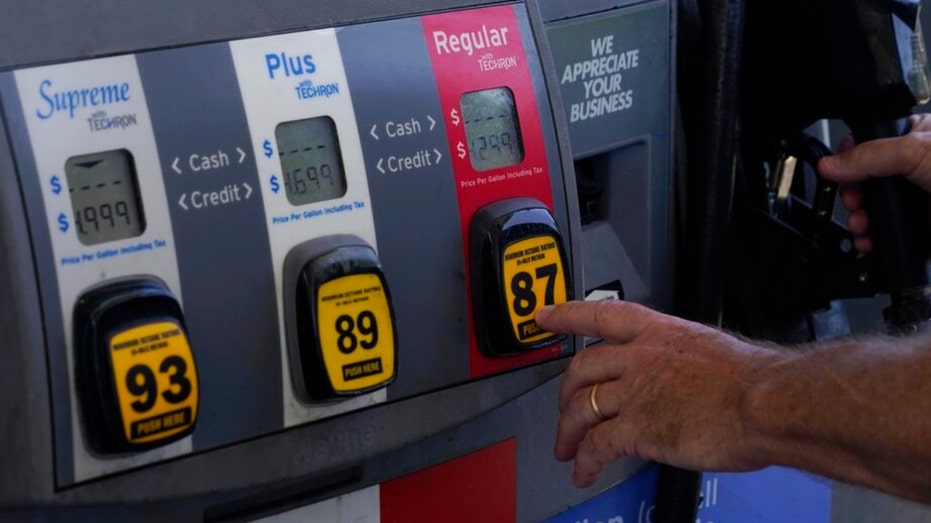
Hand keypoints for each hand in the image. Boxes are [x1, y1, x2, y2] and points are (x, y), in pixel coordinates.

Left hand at [536, 300, 779, 486]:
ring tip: (568, 450)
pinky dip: (586, 461)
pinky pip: (596, 445)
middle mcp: (639, 357)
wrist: (766, 403)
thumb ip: (683, 361)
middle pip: (581, 368)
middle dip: (565, 394)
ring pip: (581, 408)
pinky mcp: (636, 427)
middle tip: (564, 411)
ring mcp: (635, 391)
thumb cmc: (755, 381)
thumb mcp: (711, 351)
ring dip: (568, 432)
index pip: (601, 314)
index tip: (545, 316)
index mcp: (658, 332)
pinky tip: (585, 472)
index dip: (567, 315)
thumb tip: (680, 377)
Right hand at [818, 113, 930, 251]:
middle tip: (853, 200)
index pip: (868, 141)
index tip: (837, 170)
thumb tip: (829, 164)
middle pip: (864, 178)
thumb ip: (868, 155)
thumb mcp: (914, 150)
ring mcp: (916, 197)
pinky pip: (885, 232)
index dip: (848, 158)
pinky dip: (870, 239)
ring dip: (858, 218)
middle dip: (851, 193)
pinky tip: (868, 240)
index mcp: (915, 136)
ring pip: (872, 207)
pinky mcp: (918, 225)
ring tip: (860, 224)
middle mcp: (915, 165)